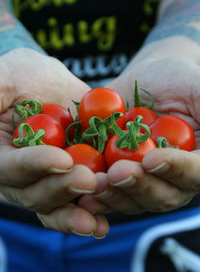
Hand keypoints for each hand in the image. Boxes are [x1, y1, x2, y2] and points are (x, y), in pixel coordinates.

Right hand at [0, 48, 108, 236]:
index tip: (62, 160)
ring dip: (79, 210)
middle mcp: (23, 175)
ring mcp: (51, 177)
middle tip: (88, 180)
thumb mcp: (3, 78)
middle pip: (36, 194)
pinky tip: (104, 222)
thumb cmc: (19, 76)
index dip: (35, 165)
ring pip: (59, 204)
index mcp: (2, 156)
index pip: (11, 168)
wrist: (50, 83)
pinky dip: (94, 210)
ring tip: (100, 212)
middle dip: (63, 188)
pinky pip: (82, 199)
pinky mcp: (77, 174)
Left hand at [79, 37, 199, 214]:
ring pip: (134, 199)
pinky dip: (95, 195)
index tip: (152, 159)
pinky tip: (81, 194)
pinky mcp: (117, 175)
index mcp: (197, 162)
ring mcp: (144, 180)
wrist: (147, 80)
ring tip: (96, 183)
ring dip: (114, 194)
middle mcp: (172, 179)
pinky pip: (108, 192)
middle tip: (118, 173)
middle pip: (163, 195)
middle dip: (140, 186)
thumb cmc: (179, 80)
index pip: (194, 174)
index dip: (176, 169)